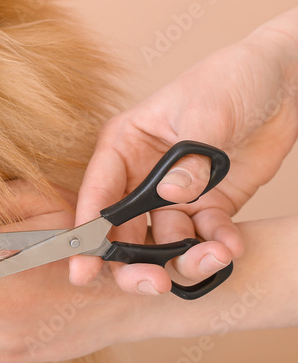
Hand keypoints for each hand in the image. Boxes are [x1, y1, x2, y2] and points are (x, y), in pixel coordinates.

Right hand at [72, 7, 297, 294]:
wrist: (285, 83)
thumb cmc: (232, 80)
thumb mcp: (207, 113)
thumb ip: (187, 159)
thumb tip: (170, 196)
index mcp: (124, 146)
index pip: (97, 195)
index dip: (87, 234)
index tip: (84, 271)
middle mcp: (141, 176)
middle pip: (123, 231)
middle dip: (135, 262)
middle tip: (154, 282)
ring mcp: (173, 195)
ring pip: (163, 243)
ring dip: (186, 258)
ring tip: (216, 255)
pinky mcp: (208, 206)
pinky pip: (204, 238)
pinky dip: (218, 247)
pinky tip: (231, 245)